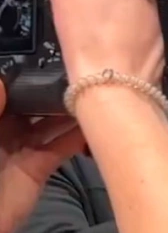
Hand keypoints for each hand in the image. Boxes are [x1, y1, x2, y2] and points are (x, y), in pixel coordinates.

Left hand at [0, 89, 85, 232]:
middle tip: (79, 76)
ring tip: (94, 94)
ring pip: (48, 123)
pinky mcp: (38, 168)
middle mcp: (2, 129)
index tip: (51, 64)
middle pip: (31, 104)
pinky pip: (59, 147)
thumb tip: (3, 81)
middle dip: (51, 91)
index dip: (26, 79)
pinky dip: (77, 136)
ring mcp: (20, 149)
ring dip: (68, 111)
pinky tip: (93, 124)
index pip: (8, 92)